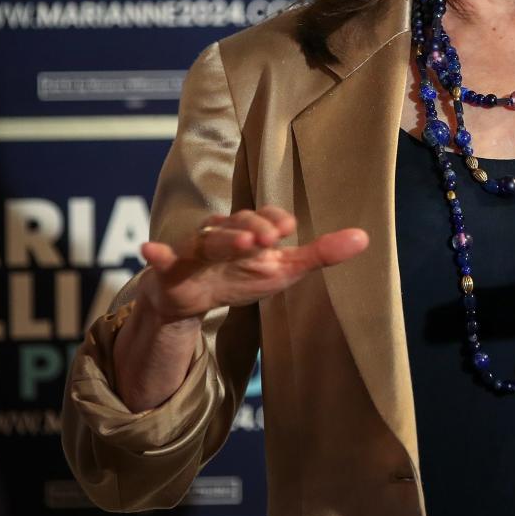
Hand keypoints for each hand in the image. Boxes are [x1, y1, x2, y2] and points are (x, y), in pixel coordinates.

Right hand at [138, 206, 368, 323]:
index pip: (263, 217)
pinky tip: (148, 250)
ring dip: (222, 239)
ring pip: (207, 241)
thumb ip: (320, 254)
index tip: (288, 228)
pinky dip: (155, 253)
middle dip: (253, 229)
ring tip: (240, 242)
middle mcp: (223, 233)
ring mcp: (194, 250)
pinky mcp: (170, 270)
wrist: (190, 298)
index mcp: (250, 229)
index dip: (273, 220)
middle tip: (269, 239)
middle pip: (237, 225)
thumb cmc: (240, 275)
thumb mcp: (283, 269)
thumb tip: (365, 237)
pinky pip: (161, 260)